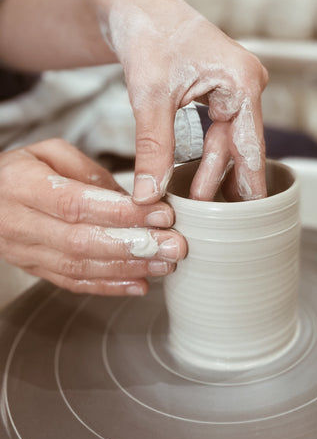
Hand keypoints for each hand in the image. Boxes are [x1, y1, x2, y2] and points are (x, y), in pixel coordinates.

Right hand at [0, 139, 186, 295]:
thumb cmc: (21, 170)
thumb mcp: (50, 152)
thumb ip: (89, 172)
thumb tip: (130, 199)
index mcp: (22, 185)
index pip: (77, 203)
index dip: (122, 213)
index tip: (162, 214)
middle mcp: (19, 223)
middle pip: (82, 241)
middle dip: (135, 245)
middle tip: (174, 245)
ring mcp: (24, 251)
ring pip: (80, 266)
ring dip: (128, 268)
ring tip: (165, 263)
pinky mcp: (33, 269)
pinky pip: (72, 282)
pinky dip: (109, 286)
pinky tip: (140, 284)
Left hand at [97, 0, 267, 202]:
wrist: (133, 5)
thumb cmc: (147, 34)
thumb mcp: (149, 96)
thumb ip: (154, 148)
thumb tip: (150, 194)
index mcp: (243, 81)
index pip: (251, 146)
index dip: (251, 185)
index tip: (255, 219)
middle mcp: (247, 84)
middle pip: (238, 147)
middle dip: (221, 182)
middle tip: (209, 219)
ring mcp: (235, 88)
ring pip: (226, 141)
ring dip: (211, 171)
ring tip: (197, 205)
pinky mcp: (220, 91)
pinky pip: (217, 131)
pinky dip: (205, 154)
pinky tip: (197, 179)